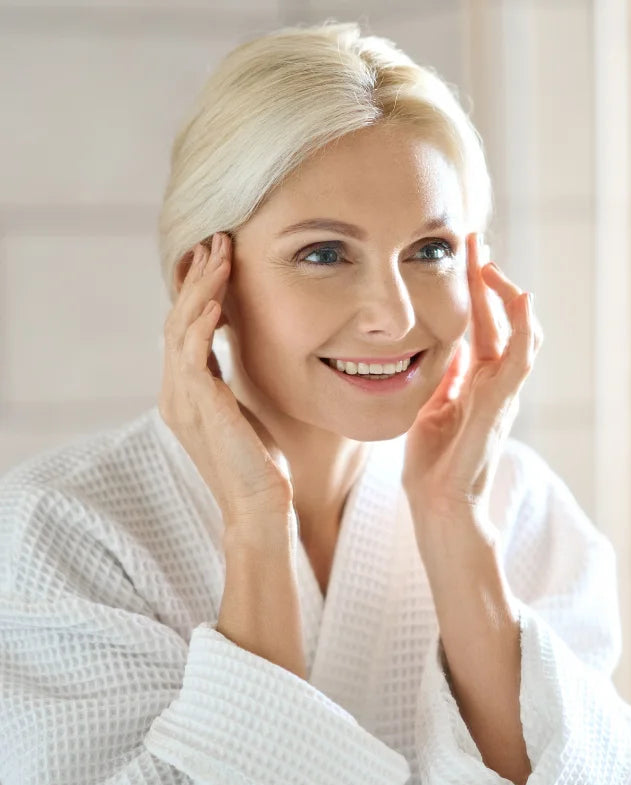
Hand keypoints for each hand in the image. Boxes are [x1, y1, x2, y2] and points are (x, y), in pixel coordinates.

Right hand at [159, 232, 291, 525]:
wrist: (259, 506)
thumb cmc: (260, 462)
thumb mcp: (243, 410)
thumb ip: (231, 382)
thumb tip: (239, 352)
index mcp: (185, 390)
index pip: (185, 327)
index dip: (197, 289)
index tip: (216, 256)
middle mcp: (176, 392)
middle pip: (177, 319)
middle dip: (197, 277)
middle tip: (216, 239)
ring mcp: (183, 401)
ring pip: (181, 329)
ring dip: (202, 289)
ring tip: (220, 254)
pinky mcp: (200, 410)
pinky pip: (193, 358)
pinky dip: (202, 327)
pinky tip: (217, 303)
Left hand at [403, 235, 542, 528]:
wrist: (439, 506)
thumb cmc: (434, 465)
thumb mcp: (432, 408)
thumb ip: (446, 378)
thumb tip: (450, 348)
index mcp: (477, 381)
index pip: (483, 323)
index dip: (476, 288)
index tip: (463, 253)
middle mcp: (495, 382)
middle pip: (502, 319)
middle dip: (489, 278)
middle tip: (473, 240)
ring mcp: (502, 393)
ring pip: (520, 332)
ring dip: (506, 294)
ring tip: (489, 262)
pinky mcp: (501, 405)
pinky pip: (520, 359)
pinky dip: (524, 328)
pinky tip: (521, 299)